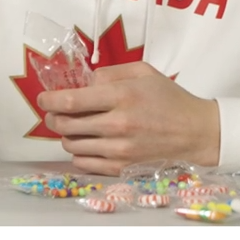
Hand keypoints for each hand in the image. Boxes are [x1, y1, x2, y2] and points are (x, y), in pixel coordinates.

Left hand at [36, 61, 220, 175]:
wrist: (197, 132)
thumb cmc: (170, 99)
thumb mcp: (142, 72)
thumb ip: (109, 73)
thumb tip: (83, 82)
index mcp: (121, 97)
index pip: (70, 101)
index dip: (48, 100)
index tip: (43, 98)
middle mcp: (118, 125)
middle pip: (65, 125)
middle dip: (52, 118)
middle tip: (54, 113)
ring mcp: (120, 150)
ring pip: (72, 146)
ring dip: (66, 135)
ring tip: (75, 128)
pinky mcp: (123, 168)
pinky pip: (84, 164)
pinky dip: (78, 154)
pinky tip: (87, 144)